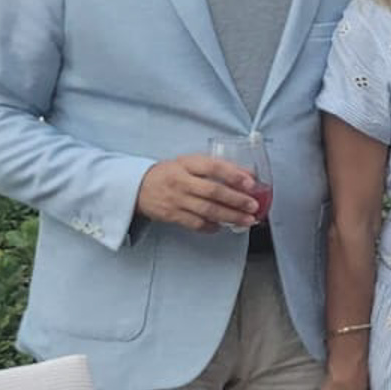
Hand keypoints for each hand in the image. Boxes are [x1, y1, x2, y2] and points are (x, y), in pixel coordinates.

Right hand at [136, 153, 260, 231]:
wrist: (137, 186)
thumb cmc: (171, 173)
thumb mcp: (190, 163)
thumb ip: (217, 167)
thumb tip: (249, 175)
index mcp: (187, 164)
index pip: (213, 167)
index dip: (234, 175)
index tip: (251, 183)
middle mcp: (181, 181)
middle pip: (213, 191)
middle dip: (237, 200)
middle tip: (253, 206)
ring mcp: (175, 199)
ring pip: (207, 210)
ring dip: (230, 216)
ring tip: (247, 220)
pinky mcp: (171, 215)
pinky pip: (195, 223)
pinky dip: (211, 226)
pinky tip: (223, 226)